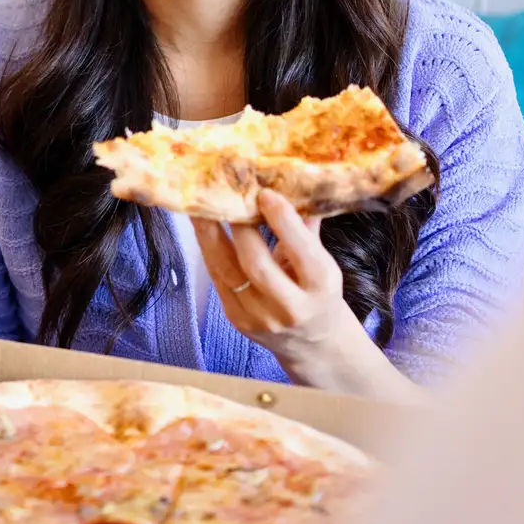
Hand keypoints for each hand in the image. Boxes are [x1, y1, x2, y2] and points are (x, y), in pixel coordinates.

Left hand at [191, 191, 365, 373]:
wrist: (312, 342)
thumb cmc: (317, 291)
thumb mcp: (323, 262)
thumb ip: (307, 226)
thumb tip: (292, 181)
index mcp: (322, 288)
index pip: (302, 252)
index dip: (282, 221)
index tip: (265, 193)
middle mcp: (292, 308)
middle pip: (257, 264)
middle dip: (239, 228)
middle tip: (225, 195)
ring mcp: (261, 318)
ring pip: (228, 272)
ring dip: (211, 236)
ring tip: (200, 206)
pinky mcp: (237, 320)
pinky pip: (218, 279)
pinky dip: (208, 251)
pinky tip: (202, 228)